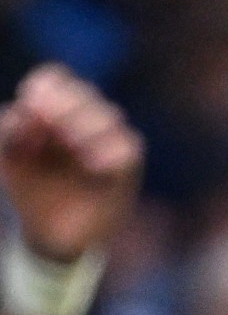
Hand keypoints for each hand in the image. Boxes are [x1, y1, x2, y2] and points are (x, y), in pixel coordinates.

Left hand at [0, 64, 142, 260]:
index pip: (55, 79)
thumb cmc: (30, 190)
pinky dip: (110, 152)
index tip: (33, 107)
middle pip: (84, 92)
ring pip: (110, 115)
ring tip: (74, 148)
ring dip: (88, 127)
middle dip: (66, 106)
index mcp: (52, 112)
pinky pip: (129, 148)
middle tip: (52, 125)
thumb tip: (28, 110)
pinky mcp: (126, 170)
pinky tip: (93, 167)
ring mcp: (108, 144)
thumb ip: (11, 129)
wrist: (51, 234)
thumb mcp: (9, 157)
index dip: (45, 87)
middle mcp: (83, 122)